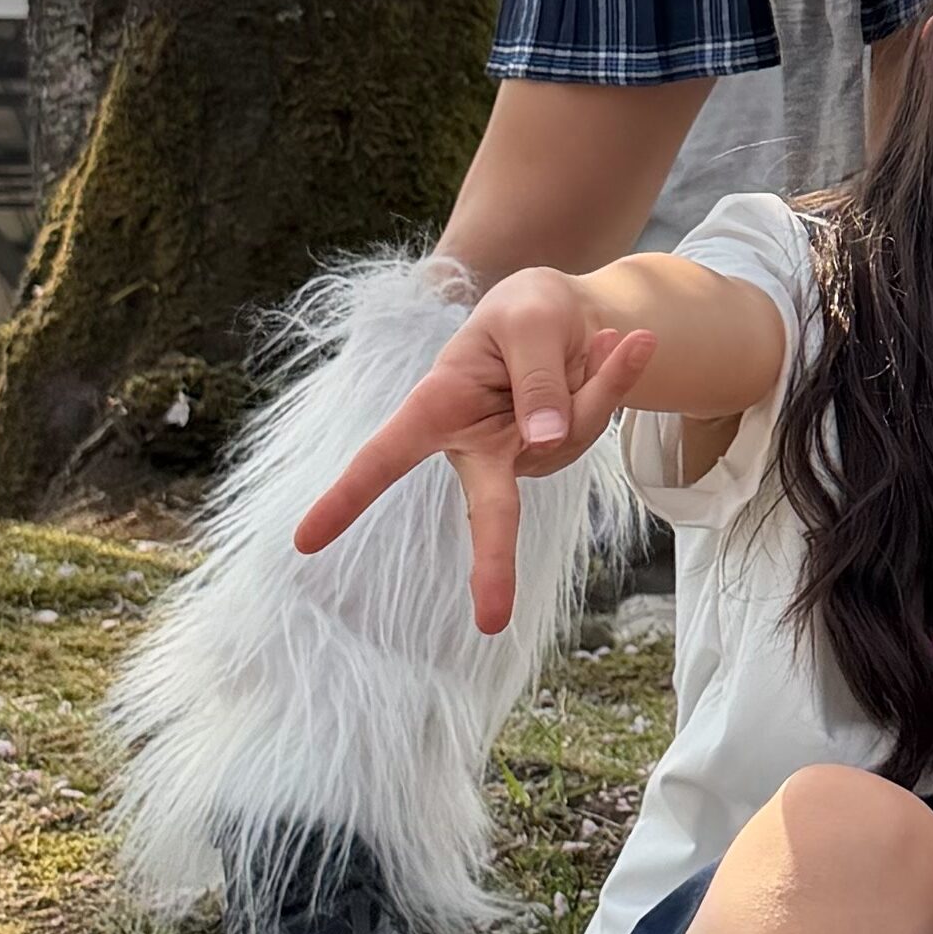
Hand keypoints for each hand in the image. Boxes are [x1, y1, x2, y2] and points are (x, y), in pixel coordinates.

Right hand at [290, 270, 655, 632]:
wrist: (575, 311)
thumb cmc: (528, 312)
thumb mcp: (529, 319)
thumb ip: (537, 377)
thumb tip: (546, 442)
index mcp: (438, 406)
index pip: (385, 457)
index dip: (347, 497)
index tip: (304, 542)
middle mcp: (476, 444)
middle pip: (489, 509)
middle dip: (494, 563)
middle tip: (491, 622)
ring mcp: (524, 455)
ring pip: (572, 435)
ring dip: (597, 380)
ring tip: (600, 337)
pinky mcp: (565, 451)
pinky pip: (602, 422)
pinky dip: (618, 379)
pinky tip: (628, 346)